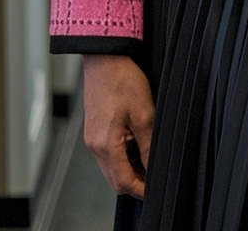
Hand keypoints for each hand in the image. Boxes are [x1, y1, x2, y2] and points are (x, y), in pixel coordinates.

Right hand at [83, 55, 154, 198]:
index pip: (123, 182)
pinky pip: (107, 154)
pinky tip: (137, 144)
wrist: (105, 58)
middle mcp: (94, 146)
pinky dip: (122, 157)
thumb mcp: (144, 114)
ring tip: (149, 158)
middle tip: (155, 177)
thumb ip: (148, 146)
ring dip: (129, 169)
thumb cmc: (124, 81)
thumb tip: (154, 168)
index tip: (156, 189)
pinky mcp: (93, 130)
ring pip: (110, 168)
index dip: (141, 190)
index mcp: (106, 145)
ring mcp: (92, 138)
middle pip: (115, 179)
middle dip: (135, 182)